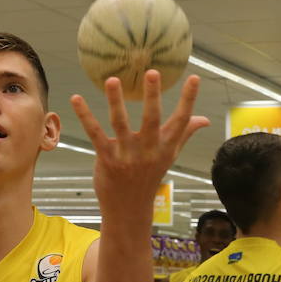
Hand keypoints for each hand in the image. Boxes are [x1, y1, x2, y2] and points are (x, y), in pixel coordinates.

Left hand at [70, 70, 210, 226]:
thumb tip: (205, 119)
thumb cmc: (149, 177)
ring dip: (115, 101)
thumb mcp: (169, 156)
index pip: (181, 120)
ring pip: (120, 123)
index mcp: (166, 146)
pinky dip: (85, 116)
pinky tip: (76, 99)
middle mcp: (148, 149)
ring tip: (112, 80)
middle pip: (152, 119)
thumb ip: (184, 134)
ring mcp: (127, 154)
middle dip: (152, 96)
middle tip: (152, 73)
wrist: (128, 208)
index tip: (195, 78)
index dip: (189, 99)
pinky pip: (95, 134)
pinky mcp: (107, 158)